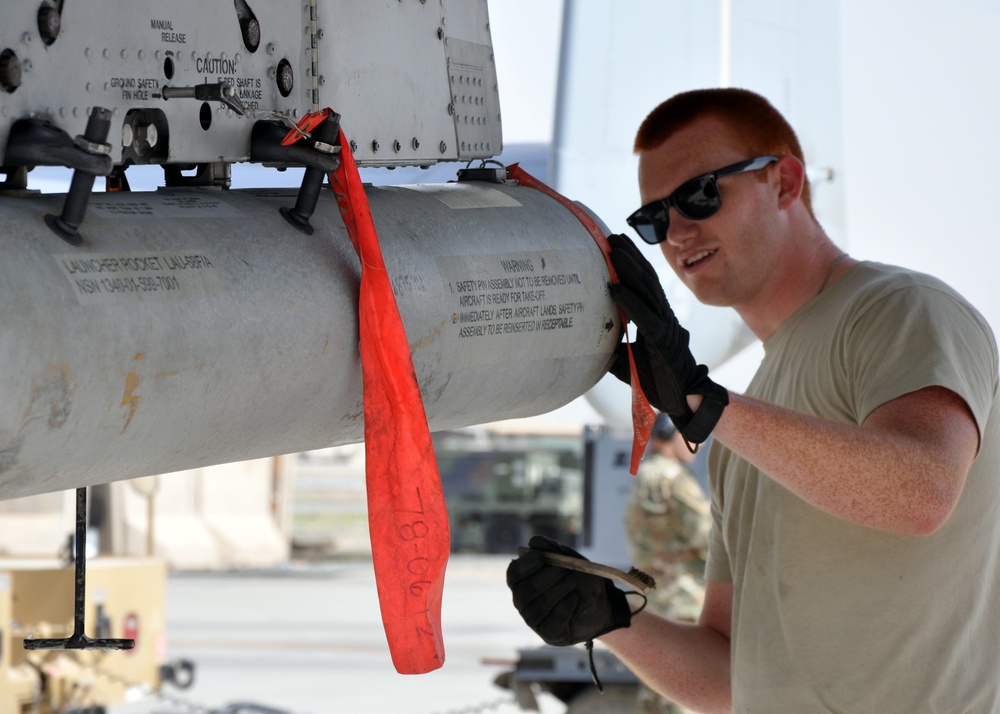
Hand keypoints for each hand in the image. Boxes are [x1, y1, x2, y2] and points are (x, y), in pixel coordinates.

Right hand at [506, 535, 630, 645]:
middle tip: (565, 570)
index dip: (524, 566)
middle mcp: (524, 602)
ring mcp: (535, 620)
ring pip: (537, 607)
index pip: (513, 575)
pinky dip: (564, 609)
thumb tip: (534, 542)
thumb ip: (553, 551)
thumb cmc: (582, 580)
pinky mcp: (548, 634)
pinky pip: (551, 623)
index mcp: (524, 581)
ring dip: (558, 591)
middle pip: (524, 592)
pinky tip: (574, 599)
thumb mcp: (571, 561)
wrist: (603, 603)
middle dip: (545, 578)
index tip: (539, 557)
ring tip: (574, 583)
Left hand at [607, 234, 728, 443]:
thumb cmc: (656, 379)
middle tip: (610, 236)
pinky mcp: (661, 341)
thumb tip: (588, 342)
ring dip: (628, 269)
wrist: (683, 399)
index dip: (632, 262)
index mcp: (657, 316)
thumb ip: (613, 346)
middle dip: (629, 256)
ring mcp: (664, 326)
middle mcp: (662, 315)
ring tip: (612, 250)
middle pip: (645, 278)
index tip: (616, 244)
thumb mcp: (628, 359)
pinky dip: (628, 301)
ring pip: (646, 290)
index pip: (644, 283)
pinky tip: (613, 288)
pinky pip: (643, 317)